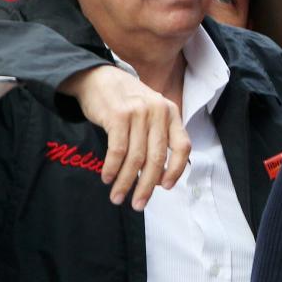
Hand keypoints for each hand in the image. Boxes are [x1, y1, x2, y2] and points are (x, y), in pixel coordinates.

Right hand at [58, 65, 190, 210]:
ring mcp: (139, 112)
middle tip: (138, 204)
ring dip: (125, 182)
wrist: (98, 77)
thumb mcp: (150, 111)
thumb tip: (159, 176)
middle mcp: (158, 111)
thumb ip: (158, 136)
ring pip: (136, 158)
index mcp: (171, 112)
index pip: (183, 146)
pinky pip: (118, 150)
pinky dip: (112, 168)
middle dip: (147, 186)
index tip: (166, 187)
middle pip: (157, 158)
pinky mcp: (118, 115)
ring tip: (118, 197)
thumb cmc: (126, 101)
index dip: (177, 170)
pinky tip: (107, 178)